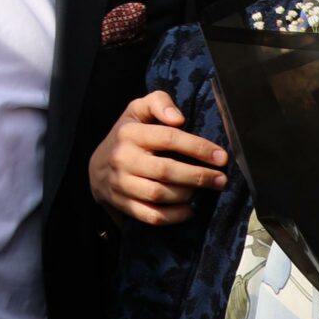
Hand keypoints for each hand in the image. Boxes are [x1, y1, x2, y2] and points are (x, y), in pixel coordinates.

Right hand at [90, 90, 228, 225]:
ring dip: (188, 195)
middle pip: (166, 170)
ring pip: (159, 194)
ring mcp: (122, 183)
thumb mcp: (137, 110)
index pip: (168, 138)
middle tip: (221, 179)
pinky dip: (175, 216)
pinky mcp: (123, 204)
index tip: (221, 156)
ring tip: (205, 190)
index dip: (198, 147)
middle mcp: (123, 158)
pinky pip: (152, 215)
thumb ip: (159, 103)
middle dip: (199, 176)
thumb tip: (178, 118)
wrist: (97, 167)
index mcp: (130, 133)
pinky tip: (190, 209)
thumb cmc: (128, 135)